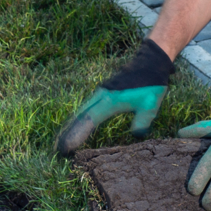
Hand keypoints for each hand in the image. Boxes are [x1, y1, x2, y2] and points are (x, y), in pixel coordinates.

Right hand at [56, 39, 173, 153]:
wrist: (150, 62)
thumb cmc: (151, 84)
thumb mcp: (150, 105)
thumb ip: (142, 122)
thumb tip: (135, 136)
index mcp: (111, 100)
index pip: (88, 121)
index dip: (76, 135)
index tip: (66, 148)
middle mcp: (102, 96)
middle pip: (80, 116)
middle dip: (68, 132)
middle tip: (58, 149)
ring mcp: (102, 92)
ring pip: (82, 110)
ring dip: (72, 124)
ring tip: (63, 140)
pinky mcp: (104, 91)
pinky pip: (88, 106)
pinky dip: (80, 117)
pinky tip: (79, 124)